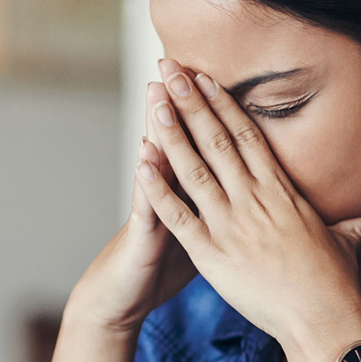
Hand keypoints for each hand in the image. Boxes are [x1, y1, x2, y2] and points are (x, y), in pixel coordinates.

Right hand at [66, 79, 197, 335]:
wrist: (119, 297)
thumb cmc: (160, 267)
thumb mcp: (197, 235)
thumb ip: (213, 209)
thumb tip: (241, 192)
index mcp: (191, 194)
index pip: (203, 146)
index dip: (210, 114)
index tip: (216, 76)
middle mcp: (170, 195)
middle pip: (181, 143)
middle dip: (183, 106)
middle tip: (182, 64)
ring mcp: (154, 212)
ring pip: (159, 165)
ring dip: (159, 130)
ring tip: (159, 94)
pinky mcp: (144, 237)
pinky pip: (148, 208)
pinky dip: (148, 183)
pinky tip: (144, 156)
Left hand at [137, 59, 360, 361]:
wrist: (322, 321)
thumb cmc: (334, 287)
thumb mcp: (346, 248)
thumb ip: (358, 230)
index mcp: (282, 192)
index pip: (248, 136)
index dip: (224, 104)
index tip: (204, 79)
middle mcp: (255, 199)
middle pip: (217, 139)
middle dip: (190, 101)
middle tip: (168, 69)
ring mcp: (232, 225)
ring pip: (194, 168)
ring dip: (172, 131)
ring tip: (153, 99)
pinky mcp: (212, 254)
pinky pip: (179, 215)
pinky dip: (158, 189)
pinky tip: (141, 161)